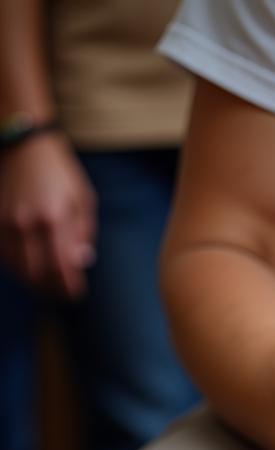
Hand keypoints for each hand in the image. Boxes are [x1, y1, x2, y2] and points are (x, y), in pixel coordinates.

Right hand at [0, 131, 95, 297]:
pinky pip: (3, 255)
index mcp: (54, 219)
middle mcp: (27, 224)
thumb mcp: (83, 200)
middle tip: (63, 295)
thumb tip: (80, 263)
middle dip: (52, 289)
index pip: (62, 267)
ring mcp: (6, 222)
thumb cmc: (60, 174)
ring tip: (48, 286)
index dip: (69, 286)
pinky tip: (29, 270)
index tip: (77, 294)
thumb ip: (83, 233)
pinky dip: (16, 268)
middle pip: (37, 273)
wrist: (24, 145)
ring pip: (17, 267)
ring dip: (33, 282)